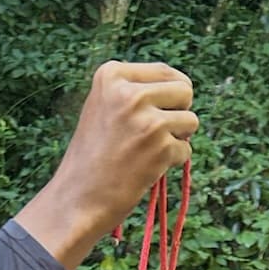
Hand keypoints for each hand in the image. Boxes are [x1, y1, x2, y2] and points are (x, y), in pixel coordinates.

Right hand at [18, 62, 197, 269]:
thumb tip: (182, 86)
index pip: (164, 71)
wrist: (77, 198)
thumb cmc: (91, 155)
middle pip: (185, 90)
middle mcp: (129, 93)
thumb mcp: (102, 106)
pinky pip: (186, 150)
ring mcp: (147, 120)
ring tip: (146, 151)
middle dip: (178, 112)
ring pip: (191, 120)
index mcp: (111, 75)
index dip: (167, 94)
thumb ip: (133, 90)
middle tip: (153, 133)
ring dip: (176, 138)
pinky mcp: (160, 148)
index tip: (149, 113)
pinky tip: (146, 168)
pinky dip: (172, 162)